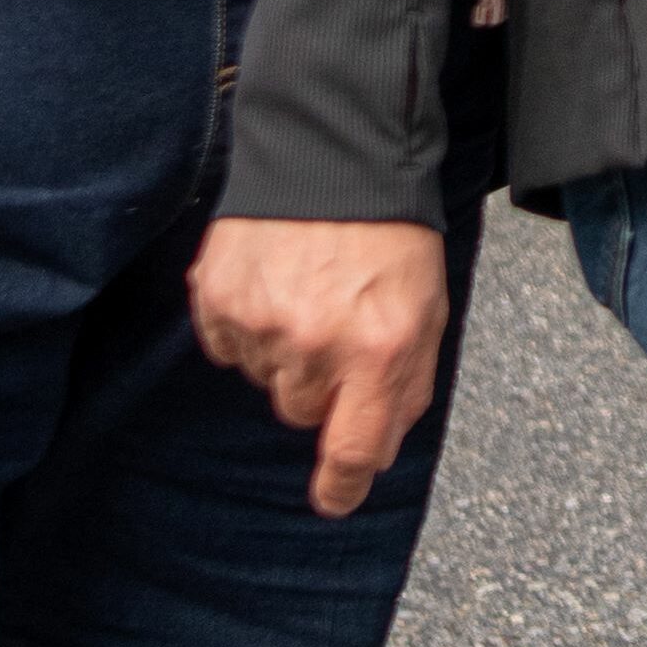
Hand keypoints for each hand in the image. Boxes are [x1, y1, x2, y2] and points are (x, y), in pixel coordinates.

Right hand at [192, 215, 451, 515]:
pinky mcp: (218, 299)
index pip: (354, 449)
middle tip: (336, 322)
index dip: (343, 485)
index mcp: (378, 349)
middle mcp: (315, 345)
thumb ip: (408, 383)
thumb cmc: (389, 229)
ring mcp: (260, 323)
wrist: (332, 149)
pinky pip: (227, 345)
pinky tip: (272, 279)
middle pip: (304, 412)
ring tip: (306, 287)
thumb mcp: (427, 306)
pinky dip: (247, 322)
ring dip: (283, 349)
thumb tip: (377, 447)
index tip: (335, 497)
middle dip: (321, 382)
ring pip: (265, 378)